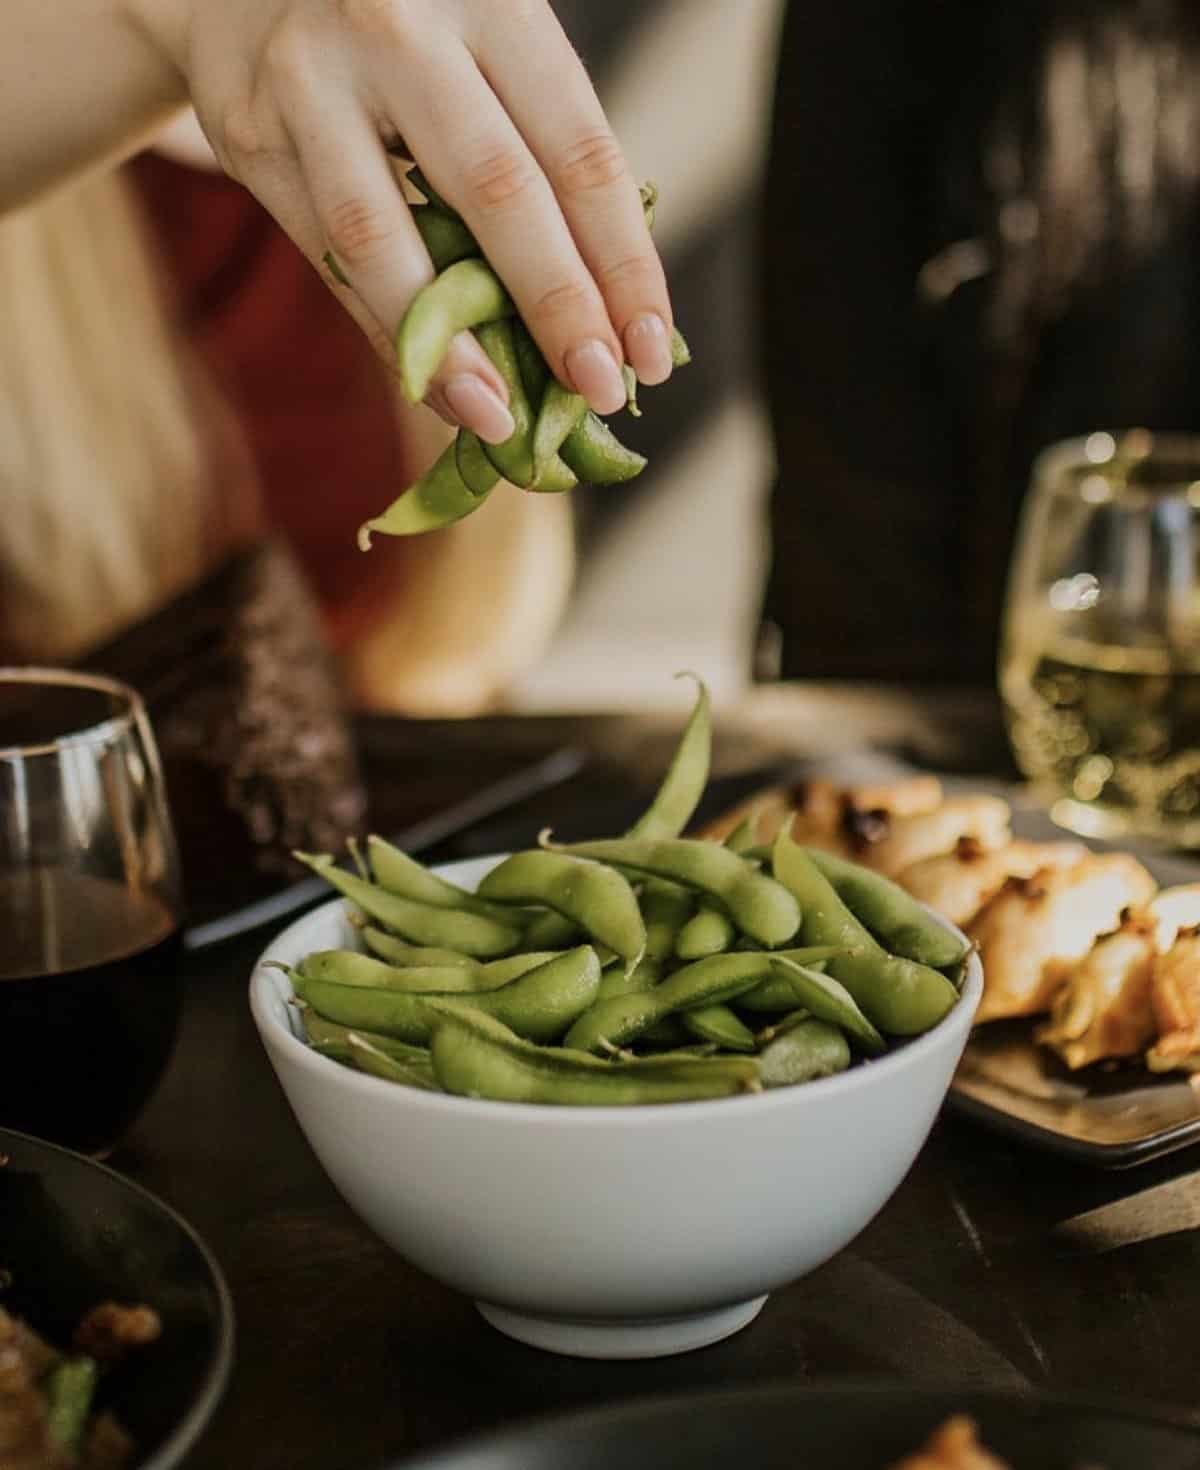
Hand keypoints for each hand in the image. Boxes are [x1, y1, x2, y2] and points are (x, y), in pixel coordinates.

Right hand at [127, 0, 673, 442]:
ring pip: (386, 235)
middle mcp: (402, 27)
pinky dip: (387, 334)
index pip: (580, 152)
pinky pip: (328, 258)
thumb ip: (536, 157)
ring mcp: (314, 77)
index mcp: (493, 2)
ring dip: (452, 346)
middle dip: (559, 307)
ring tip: (500, 419)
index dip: (624, 264)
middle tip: (599, 391)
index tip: (654, 350)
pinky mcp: (252, 133)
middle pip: (498, 190)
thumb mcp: (482, 57)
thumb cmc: (405, 39)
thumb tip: (605, 318)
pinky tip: (432, 387)